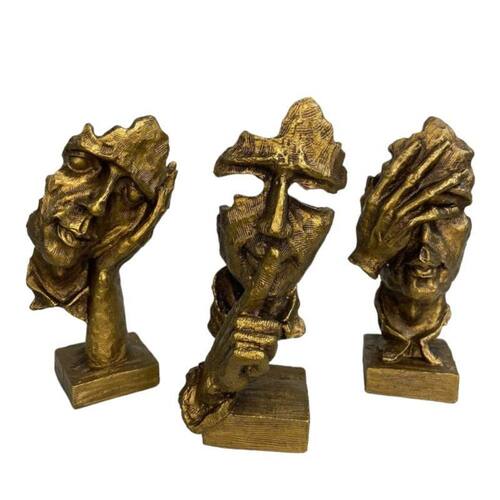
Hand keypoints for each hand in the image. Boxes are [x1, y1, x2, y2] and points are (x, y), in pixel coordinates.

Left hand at [95, 163, 176, 271]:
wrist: (103, 267)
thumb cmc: (105, 247)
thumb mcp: (111, 224)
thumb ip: (117, 211)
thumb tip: (115, 193)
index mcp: (141, 220)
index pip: (155, 197)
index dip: (161, 182)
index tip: (166, 167)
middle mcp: (147, 223)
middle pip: (162, 199)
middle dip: (168, 182)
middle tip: (174, 165)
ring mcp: (146, 229)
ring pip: (161, 206)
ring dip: (167, 190)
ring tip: (171, 175)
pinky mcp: (142, 235)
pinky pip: (153, 216)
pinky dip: (159, 204)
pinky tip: (162, 193)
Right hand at [198, 246, 283, 401]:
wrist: (216, 376)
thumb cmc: (240, 354)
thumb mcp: (256, 339)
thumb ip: (270, 331)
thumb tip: (291, 329)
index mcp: (244, 311)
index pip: (258, 287)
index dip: (267, 268)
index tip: (275, 250)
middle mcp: (238, 317)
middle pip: (274, 330)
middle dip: (270, 347)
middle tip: (253, 351)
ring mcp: (235, 333)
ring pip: (270, 345)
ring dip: (264, 358)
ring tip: (248, 358)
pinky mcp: (235, 350)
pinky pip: (262, 358)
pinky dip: (258, 368)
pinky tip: (245, 368)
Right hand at [349, 140, 464, 277]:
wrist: (368, 254)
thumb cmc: (366, 231)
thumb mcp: (365, 209)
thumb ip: (369, 191)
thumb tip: (373, 177)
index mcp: (376, 196)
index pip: (392, 172)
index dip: (405, 156)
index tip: (417, 143)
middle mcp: (388, 202)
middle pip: (412, 178)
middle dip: (429, 160)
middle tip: (443, 146)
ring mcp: (398, 214)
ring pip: (424, 195)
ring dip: (443, 185)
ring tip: (458, 176)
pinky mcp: (407, 226)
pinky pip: (428, 215)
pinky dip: (441, 211)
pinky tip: (454, 207)